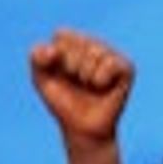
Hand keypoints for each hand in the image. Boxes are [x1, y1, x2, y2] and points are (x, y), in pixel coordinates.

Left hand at [29, 29, 134, 151]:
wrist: (82, 129)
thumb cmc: (63, 102)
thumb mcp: (41, 80)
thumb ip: (36, 58)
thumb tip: (53, 50)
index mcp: (74, 42)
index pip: (62, 34)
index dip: (56, 58)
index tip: (59, 74)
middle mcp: (94, 43)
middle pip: (77, 43)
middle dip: (70, 68)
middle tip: (76, 83)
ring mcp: (111, 53)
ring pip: (94, 53)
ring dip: (85, 76)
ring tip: (89, 86)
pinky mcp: (126, 67)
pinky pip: (110, 64)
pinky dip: (100, 80)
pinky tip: (102, 87)